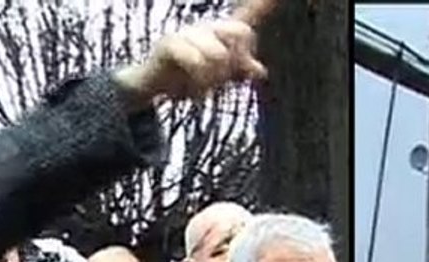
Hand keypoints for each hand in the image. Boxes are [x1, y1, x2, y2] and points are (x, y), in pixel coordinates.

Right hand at [115, 0, 273, 103]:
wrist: (153, 84)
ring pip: (218, 53)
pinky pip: (196, 61)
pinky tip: (190, 85)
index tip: (275, 0)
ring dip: (212, 78)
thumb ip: (239, 71)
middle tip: (219, 79)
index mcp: (221, 32)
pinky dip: (196, 79)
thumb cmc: (187, 77)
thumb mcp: (218, 77)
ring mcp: (188, 31)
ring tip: (201, 85)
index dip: (263, 4)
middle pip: (239, 31)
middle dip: (234, 61)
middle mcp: (207, 26)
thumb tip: (261, 72)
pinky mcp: (170, 42)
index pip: (247, 16)